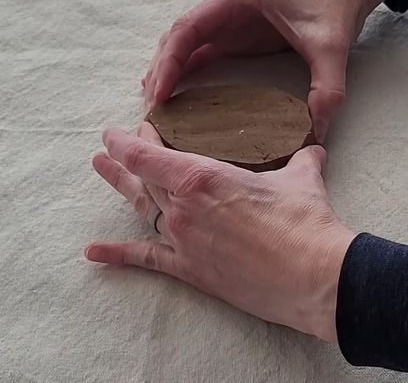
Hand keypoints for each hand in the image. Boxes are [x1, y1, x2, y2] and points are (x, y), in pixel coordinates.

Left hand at [86, 123, 355, 341]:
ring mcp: (183, 241)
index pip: (149, 154)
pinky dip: (119, 254)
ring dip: (120, 187)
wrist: (313, 276)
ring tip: (100, 169)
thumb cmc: (305, 222)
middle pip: (143, 178)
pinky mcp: (192, 270)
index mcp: (202, 177)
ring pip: (142, 209)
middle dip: (126, 160)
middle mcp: (183, 208)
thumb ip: (301, 160)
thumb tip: (312, 151)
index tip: (115, 131)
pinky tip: (93, 252)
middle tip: (110, 148)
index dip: (126, 140)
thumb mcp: (302, 179)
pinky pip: (147, 259)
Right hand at [141, 0, 389, 140]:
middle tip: (153, 108)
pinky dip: (186, 67)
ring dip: (169, 68)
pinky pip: (203, 46)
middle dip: (161, 69)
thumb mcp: (333, 46)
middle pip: (178, 35)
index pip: (188, 27)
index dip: (168, 61)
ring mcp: (229, 14)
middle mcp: (226, 1)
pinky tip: (175, 89)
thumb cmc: (335, 3)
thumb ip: (327, 86)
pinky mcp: (237, 28)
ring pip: (186, 40)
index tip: (158, 93)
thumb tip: (318, 127)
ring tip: (156, 103)